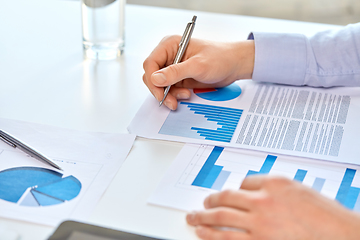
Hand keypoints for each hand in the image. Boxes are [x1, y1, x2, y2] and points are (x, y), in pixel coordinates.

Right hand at [143, 35, 254, 109]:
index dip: (152, 79)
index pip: (150, 63)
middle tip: (171, 101)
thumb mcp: (198, 66)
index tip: (160, 92)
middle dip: (160, 90)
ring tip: (184, 96)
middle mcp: (168, 55)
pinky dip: (174, 95)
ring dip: (168, 94)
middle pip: (152, 76)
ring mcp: (173, 67)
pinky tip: (186, 95)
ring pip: (159, 85)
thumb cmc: (220, 58)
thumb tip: (155, 78)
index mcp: (170, 45)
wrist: (233, 65)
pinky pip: (168, 89)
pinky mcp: (178, 77)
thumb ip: (176, 72)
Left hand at [186, 175, 359, 239]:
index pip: (244, 181)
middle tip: (202, 203)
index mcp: (275, 184)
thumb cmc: (329, 218)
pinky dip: (212, 237)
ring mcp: (259, 224)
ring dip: (204, 218)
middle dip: (210, 201)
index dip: (235, 188)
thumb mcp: (302, 193)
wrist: (344, 237)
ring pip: (221, 218)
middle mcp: (263, 201)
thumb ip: (277, 191)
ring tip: (194, 218)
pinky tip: (203, 235)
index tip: (229, 193)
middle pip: (227, 197)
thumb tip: (259, 192)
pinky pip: (227, 239)